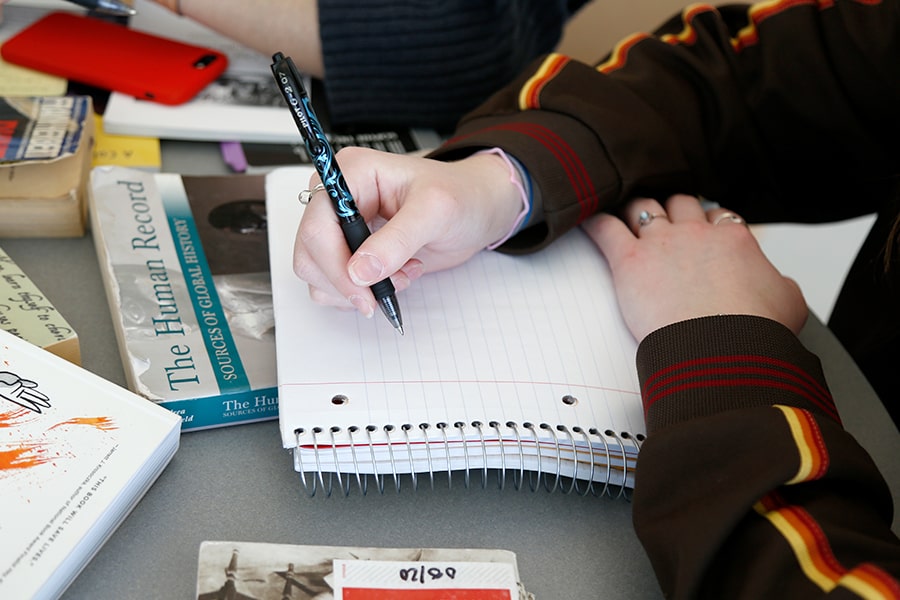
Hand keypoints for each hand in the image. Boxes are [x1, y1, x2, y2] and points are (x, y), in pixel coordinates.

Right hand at [293, 147, 523, 317]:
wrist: (476, 209)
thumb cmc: (460, 195)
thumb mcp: (436, 211)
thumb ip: (398, 240)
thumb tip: (361, 270)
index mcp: (351, 174)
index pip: (317, 225)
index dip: (334, 263)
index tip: (363, 290)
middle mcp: (338, 199)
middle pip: (309, 254)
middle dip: (347, 282)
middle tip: (387, 287)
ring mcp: (341, 227)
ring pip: (317, 274)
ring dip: (357, 289)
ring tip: (402, 274)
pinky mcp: (350, 251)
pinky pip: (334, 285)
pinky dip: (363, 293)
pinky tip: (397, 275)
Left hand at [583, 194, 807, 340]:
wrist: (724, 350)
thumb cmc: (755, 332)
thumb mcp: (789, 302)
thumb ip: (781, 284)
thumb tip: (779, 284)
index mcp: (733, 239)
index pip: (718, 216)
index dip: (708, 223)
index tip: (702, 233)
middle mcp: (696, 233)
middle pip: (679, 204)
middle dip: (672, 209)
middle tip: (664, 221)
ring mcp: (661, 243)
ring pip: (642, 207)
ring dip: (635, 210)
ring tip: (626, 215)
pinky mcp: (629, 261)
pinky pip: (605, 229)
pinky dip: (595, 222)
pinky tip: (588, 221)